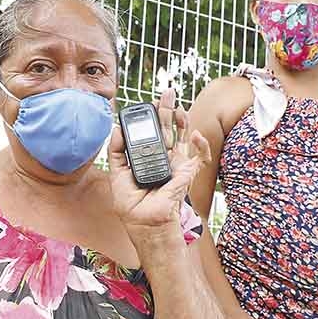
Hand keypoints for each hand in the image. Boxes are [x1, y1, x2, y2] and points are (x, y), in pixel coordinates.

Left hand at [108, 88, 211, 234]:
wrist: (146, 225)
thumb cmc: (132, 207)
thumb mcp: (117, 176)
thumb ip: (116, 152)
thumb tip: (116, 129)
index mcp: (147, 158)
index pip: (150, 133)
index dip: (149, 118)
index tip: (145, 105)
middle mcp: (164, 159)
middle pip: (167, 129)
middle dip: (166, 110)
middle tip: (166, 93)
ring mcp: (177, 164)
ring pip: (183, 136)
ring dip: (182, 119)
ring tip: (176, 104)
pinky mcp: (187, 173)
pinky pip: (200, 157)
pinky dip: (201, 145)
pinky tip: (195, 134)